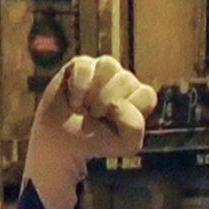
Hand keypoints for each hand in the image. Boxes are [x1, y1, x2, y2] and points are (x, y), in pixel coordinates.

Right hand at [34, 54, 151, 168]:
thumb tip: (120, 102)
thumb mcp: (125, 144)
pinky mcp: (81, 64)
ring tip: (85, 106)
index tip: (113, 124)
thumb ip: (135, 126)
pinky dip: (78, 87)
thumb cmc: (95, 141)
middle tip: (94, 116)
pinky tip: (73, 100)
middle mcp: (124, 80)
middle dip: (107, 104)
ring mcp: (103, 69)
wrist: (62, 141)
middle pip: (126, 80)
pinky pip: (85, 66)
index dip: (128, 111)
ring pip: (109, 65)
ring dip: (93, 93)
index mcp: (139, 97)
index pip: (146, 95)